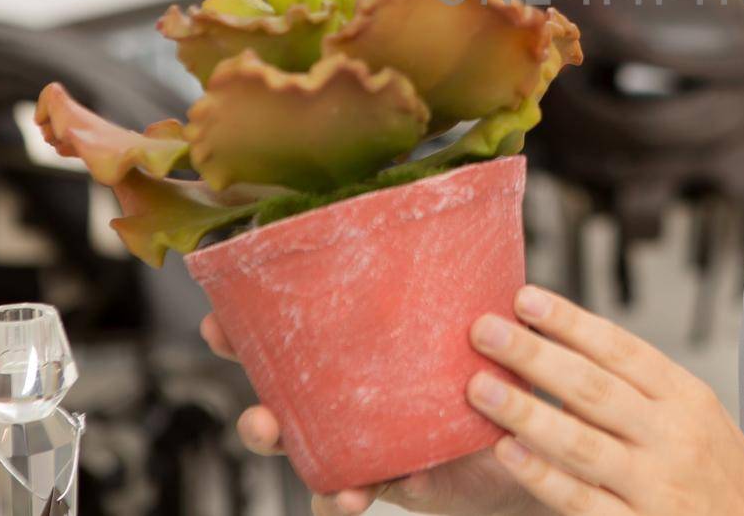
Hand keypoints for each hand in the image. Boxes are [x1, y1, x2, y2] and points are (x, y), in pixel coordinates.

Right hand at [200, 313, 544, 515]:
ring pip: (308, 459)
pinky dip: (341, 499)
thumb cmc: (493, 368)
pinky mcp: (390, 479)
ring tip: (322, 476)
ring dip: (302, 470)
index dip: (243, 333)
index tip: (216, 323)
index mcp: (358, 355)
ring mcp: (364, 444)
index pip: (289, 338)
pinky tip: (357, 493)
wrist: (527, 435)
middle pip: (281, 410)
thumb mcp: (478, 325)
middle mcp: (349, 401)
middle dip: (259, 418)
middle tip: (261, 417)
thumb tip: (476, 252)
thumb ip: (469, 298)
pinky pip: (345, 496)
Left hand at [463, 285, 743, 515]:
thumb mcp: (701, 420)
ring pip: (581, 442)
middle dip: (534, 355)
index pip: (621, 349)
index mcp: (688, 397)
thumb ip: (644, 391)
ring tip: (478, 387)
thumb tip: (568, 354)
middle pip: (593, 387)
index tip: (523, 297)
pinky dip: (544, 476)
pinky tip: (508, 454)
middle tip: (482, 329)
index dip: (570, 322)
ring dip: (526, 412)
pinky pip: (583, 502)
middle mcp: (674, 436)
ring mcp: (658, 487)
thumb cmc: (723, 479)